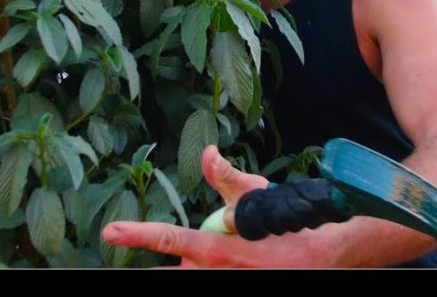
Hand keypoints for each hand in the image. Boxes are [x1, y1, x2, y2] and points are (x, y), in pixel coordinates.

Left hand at [101, 145, 325, 266]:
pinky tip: (200, 261)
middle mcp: (222, 272)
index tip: (110, 232)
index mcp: (222, 248)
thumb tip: (206, 153)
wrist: (325, 256)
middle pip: (175, 271)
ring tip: (191, 253)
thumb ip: (224, 177)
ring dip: (186, 265)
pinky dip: (201, 268)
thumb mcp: (255, 196)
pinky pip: (206, 280)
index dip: (138, 235)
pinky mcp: (240, 289)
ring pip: (190, 277)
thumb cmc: (286, 224)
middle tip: (136, 249)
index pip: (172, 239)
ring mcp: (232, 284)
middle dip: (159, 265)